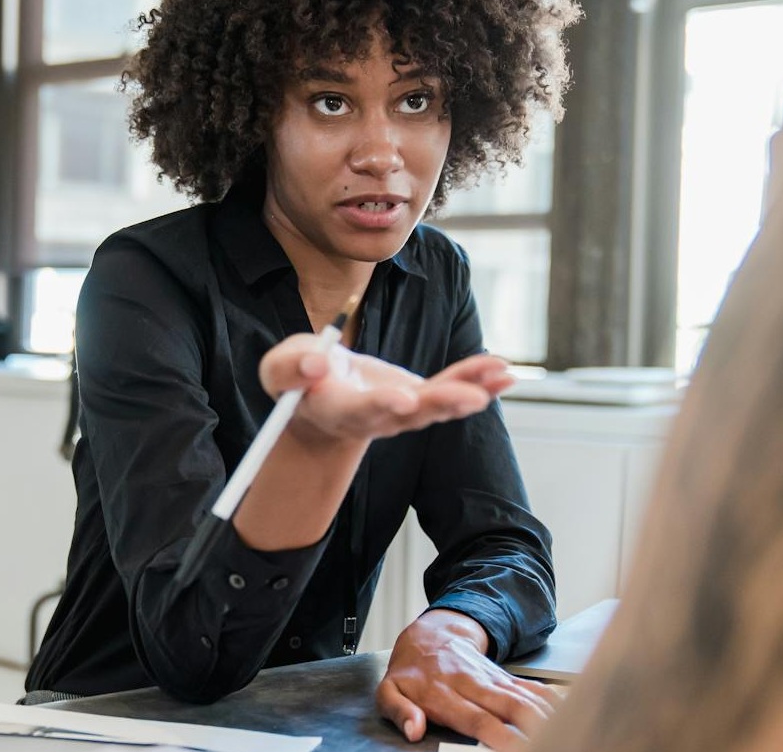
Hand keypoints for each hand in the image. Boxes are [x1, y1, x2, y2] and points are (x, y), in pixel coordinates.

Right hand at [259, 336, 512, 448]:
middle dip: (442, 404)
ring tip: (501, 376)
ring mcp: (401, 412)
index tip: (402, 400)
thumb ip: (289, 368)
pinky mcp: (419, 398)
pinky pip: (449, 388)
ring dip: (471, 391)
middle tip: (471, 397)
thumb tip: (314, 363)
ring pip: (438, 404)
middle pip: (410, 414)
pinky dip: (476, 379)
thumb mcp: (279, 370)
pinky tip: (503, 370)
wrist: (318, 401)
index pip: (360, 411)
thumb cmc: (296, 382)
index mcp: (337, 411)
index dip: (381, 405)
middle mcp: (375, 418)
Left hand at [376, 610, 559, 751]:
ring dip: (545, 715)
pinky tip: (566, 710)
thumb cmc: (410, 671)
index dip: (497, 734)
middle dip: (531, 726)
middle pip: (509, 706)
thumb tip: (414, 731)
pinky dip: (550, 699)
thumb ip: (398, 711)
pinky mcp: (503, 676)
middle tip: (547, 741)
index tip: (515, 748)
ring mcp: (491, 679)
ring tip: (564, 729)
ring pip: (524, 697)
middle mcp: (472, 684)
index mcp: (444, 693)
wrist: (429, 633)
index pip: (475, 718)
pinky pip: (530, 687)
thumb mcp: (388, 690)